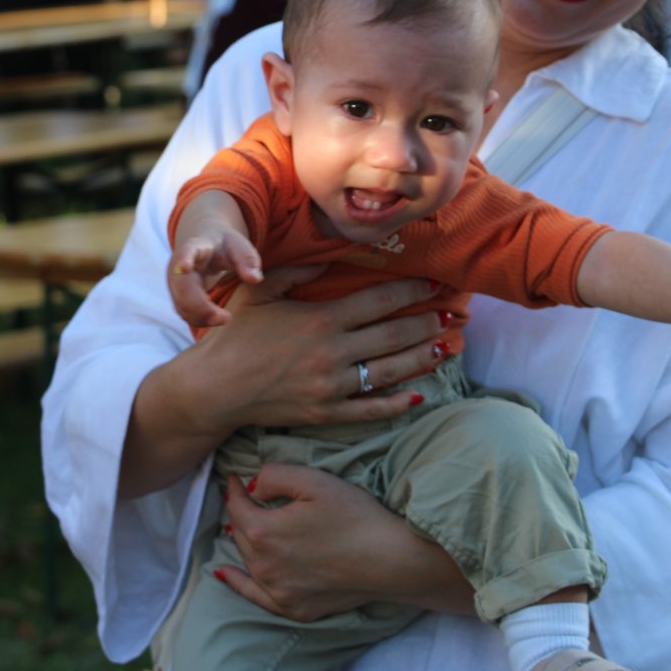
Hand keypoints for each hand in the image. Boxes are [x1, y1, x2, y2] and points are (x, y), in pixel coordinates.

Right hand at [120, 267, 446, 497]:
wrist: (213, 388)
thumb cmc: (234, 334)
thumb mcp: (261, 289)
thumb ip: (298, 270)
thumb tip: (331, 257)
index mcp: (321, 319)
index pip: (380, 302)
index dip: (413, 291)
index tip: (437, 283)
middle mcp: (333, 353)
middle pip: (394, 335)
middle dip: (429, 322)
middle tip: (457, 313)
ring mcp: (332, 387)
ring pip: (391, 371)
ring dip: (424, 358)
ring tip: (449, 347)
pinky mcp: (326, 413)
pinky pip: (370, 410)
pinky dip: (397, 404)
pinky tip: (419, 396)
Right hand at [169, 228, 263, 326]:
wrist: (206, 247)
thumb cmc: (224, 246)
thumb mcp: (238, 246)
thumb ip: (247, 260)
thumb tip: (255, 279)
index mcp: (194, 247)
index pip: (186, 252)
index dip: (184, 259)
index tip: (184, 267)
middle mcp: (178, 266)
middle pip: (182, 288)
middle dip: (200, 306)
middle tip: (225, 317)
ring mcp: (175, 284)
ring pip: (181, 305)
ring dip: (201, 317)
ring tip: (225, 318)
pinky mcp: (179, 298)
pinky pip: (185, 313)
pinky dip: (200, 319)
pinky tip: (217, 318)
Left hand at [215, 465, 473, 621]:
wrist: (391, 560)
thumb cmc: (356, 515)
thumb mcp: (314, 481)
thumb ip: (274, 476)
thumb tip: (250, 486)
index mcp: (264, 531)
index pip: (236, 505)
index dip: (234, 488)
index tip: (236, 477)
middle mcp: (263, 565)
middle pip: (240, 533)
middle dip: (241, 512)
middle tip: (246, 497)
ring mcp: (277, 591)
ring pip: (248, 559)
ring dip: (245, 540)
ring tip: (247, 524)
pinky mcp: (293, 608)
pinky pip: (254, 595)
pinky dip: (238, 582)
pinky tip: (225, 574)